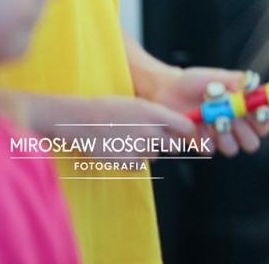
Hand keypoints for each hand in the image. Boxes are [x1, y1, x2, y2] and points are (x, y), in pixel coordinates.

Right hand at [10, 91, 196, 145]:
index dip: (188, 132)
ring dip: (147, 150)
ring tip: (128, 139)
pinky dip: (133, 159)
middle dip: (168, 143)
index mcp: (155, 113)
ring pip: (155, 155)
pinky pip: (139, 164)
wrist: (79, 120)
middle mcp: (150, 131)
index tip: (186, 135)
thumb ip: (158, 116)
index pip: (187, 127)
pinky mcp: (126, 162)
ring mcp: (139, 148)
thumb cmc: (108, 108)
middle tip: (154, 138)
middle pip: (174, 145)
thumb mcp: (138, 104)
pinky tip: (119, 148)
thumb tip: (176, 125)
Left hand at [147, 66, 268, 157]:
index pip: (265, 119)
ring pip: (233, 149)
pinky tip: (197, 123)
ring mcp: (219, 137)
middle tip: (234, 117)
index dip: (265, 118)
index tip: (259, 111)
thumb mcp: (218, 76)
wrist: (167, 91)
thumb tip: (254, 83)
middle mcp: (236, 125)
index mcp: (245, 108)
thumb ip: (239, 81)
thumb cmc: (196, 81)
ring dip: (224, 135)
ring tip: (213, 118)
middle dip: (245, 132)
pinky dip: (204, 137)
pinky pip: (210, 149)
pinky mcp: (203, 144)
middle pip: (253, 142)